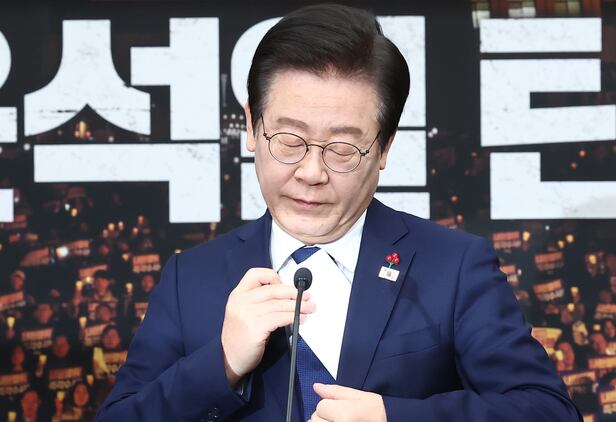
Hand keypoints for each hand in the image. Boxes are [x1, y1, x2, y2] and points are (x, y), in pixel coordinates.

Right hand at [221, 268, 315, 385]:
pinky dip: (293, 317)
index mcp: (237, 295)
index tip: (286, 285)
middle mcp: (240, 302)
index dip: (273, 277)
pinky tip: (300, 319)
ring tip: (308, 308)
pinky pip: (279, 318)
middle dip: (293, 293)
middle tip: (307, 297)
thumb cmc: (239, 338)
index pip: (255, 275)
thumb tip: (286, 295)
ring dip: (297, 306)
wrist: (229, 360)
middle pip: (272, 289)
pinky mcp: (255, 328)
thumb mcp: (241, 312)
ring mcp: (246, 315)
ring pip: (278, 304)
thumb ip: (257, 301)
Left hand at [310, 383, 386, 421]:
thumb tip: (317, 387)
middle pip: (315, 419)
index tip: (342, 407)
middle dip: (326, 416)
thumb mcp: (359, 397)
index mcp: (344, 415)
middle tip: (343, 417)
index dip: (330, 405)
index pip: (320, 406)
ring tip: (342, 421)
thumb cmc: (378, 413)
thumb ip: (335, 392)